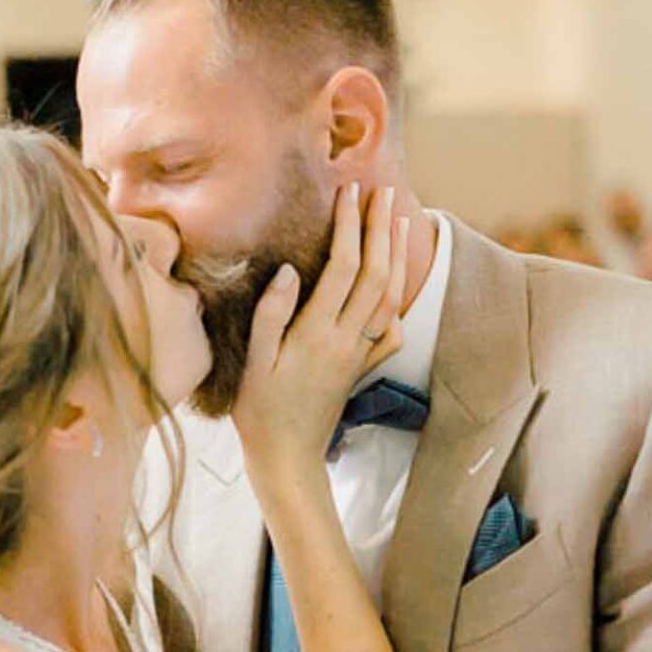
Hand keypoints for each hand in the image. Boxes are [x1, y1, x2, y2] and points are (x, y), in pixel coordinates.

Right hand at [234, 182, 408, 480]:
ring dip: (396, 255)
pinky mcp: (362, 368)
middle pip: (376, 275)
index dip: (349, 228)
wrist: (287, 458)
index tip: (349, 193)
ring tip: (398, 221)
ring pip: (389, 297)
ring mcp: (359, 354)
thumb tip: (290, 269)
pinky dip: (397, 300)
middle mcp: (346, 341)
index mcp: (317, 334)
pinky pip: (390, 328)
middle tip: (385, 193)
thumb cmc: (259, 410)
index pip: (343, 269)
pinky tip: (394, 285)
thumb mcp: (253, 362)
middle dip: (382, 230)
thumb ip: (271, 314)